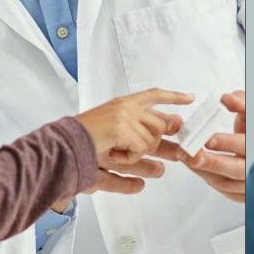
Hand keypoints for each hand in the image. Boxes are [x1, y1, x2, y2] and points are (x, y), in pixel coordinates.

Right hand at [73, 89, 190, 164]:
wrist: (63, 148)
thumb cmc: (84, 145)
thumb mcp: (115, 138)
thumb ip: (140, 136)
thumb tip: (171, 135)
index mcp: (122, 104)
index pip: (153, 95)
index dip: (173, 97)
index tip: (190, 98)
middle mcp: (125, 106)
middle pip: (160, 123)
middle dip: (163, 143)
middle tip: (164, 155)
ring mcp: (124, 115)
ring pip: (152, 138)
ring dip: (138, 154)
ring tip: (117, 155)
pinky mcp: (121, 127)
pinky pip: (141, 149)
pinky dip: (130, 159)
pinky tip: (114, 155)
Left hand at [185, 90, 246, 202]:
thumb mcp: (251, 112)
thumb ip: (240, 102)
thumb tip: (227, 99)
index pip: (247, 145)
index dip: (228, 143)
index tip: (209, 139)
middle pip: (237, 169)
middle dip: (213, 162)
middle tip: (192, 154)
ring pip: (228, 182)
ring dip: (204, 170)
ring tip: (186, 157)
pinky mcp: (245, 193)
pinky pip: (225, 190)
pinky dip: (209, 178)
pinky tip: (194, 166)